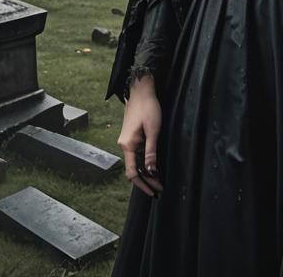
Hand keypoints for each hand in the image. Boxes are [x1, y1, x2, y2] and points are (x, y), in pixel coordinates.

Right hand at [117, 74, 164, 197]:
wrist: (141, 91)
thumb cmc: (148, 107)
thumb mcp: (153, 130)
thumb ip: (151, 151)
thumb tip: (150, 170)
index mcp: (128, 145)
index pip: (133, 172)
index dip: (143, 184)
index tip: (153, 192)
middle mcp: (124, 145)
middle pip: (132, 169)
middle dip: (145, 181)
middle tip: (158, 189)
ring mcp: (127, 140)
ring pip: (134, 162)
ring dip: (145, 172)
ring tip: (157, 180)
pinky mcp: (131, 136)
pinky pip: (135, 154)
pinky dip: (143, 163)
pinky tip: (151, 166)